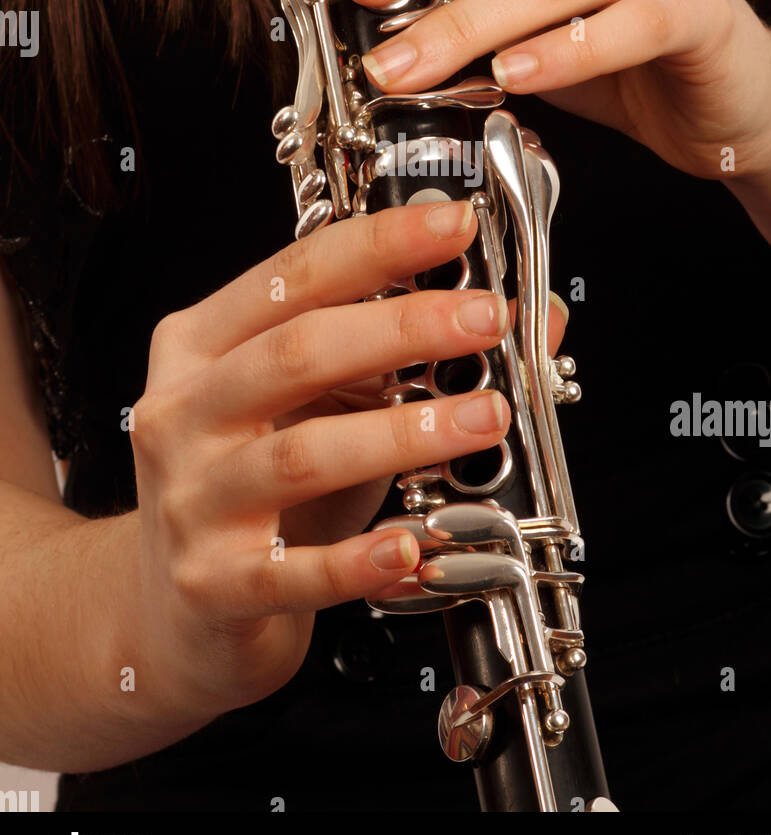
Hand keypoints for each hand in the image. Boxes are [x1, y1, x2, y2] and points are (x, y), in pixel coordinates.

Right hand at [130, 199, 516, 717]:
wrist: (176, 608)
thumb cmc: (256, 488)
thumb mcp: (316, 404)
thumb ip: (400, 354)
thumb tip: (530, 318)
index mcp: (200, 347)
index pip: (290, 277)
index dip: (377, 246)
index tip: (452, 226)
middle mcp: (183, 413)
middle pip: (295, 352)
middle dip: (402, 328)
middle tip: (485, 321)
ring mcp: (193, 500)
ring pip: (303, 456)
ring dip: (404, 433)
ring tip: (484, 418)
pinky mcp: (214, 583)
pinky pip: (294, 571)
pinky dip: (360, 560)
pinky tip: (413, 545)